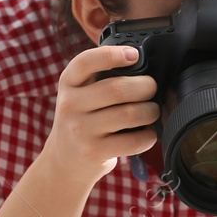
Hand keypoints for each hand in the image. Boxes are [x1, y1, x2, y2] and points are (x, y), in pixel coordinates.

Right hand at [37, 45, 158, 190]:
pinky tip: (147, 133)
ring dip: (150, 111)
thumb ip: (99, 77)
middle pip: (117, 89)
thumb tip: (141, 63)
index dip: (112, 55)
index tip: (134, 55)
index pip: (86, 62)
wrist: (63, 160)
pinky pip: (132, 141)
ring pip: (129, 114)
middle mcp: (70, 105)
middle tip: (151, 89)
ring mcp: (81, 130)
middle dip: (145, 86)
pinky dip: (148, 136)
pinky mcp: (94, 151)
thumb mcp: (78, 94)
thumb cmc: (81, 120)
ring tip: (152, 111)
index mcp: (68, 83)